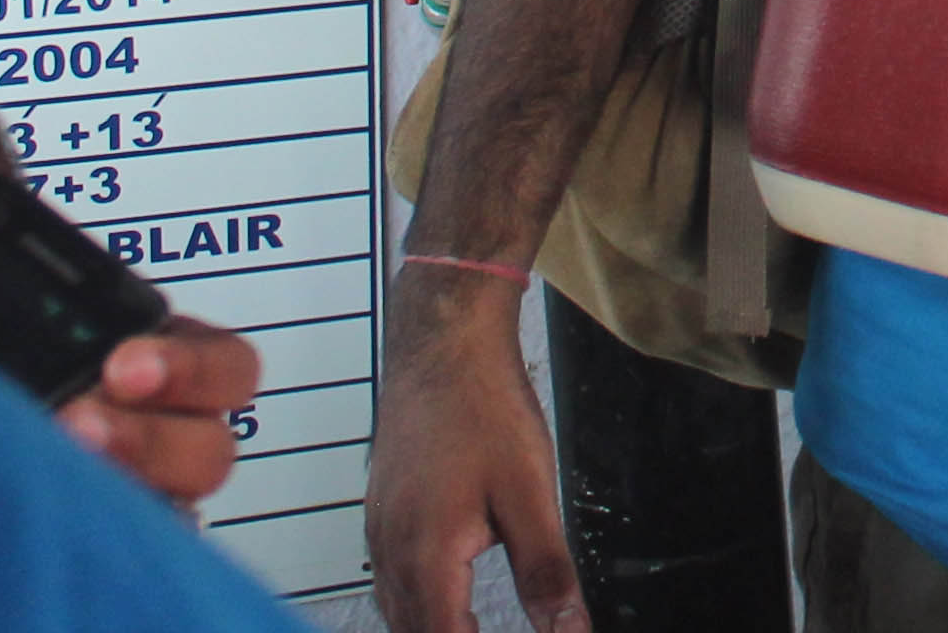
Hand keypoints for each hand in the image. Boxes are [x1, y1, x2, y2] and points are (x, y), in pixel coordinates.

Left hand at [0, 156, 259, 509]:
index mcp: (156, 361)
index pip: (220, 365)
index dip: (184, 366)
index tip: (120, 361)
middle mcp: (161, 432)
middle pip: (210, 442)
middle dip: (151, 431)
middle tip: (83, 421)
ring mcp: (136, 491)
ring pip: (176, 502)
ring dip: (121, 480)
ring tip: (56, 463)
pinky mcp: (106, 534)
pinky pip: (126, 543)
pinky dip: (100, 534)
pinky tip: (43, 520)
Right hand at [370, 265, 581, 632]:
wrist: (442, 344)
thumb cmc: (483, 409)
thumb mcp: (530, 494)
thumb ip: (546, 572)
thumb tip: (568, 630)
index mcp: (428, 558)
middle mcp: (391, 553)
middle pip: (411, 632)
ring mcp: (379, 532)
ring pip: (396, 611)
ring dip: (430, 629)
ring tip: (469, 629)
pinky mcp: (380, 511)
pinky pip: (389, 580)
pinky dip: (414, 605)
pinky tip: (441, 600)